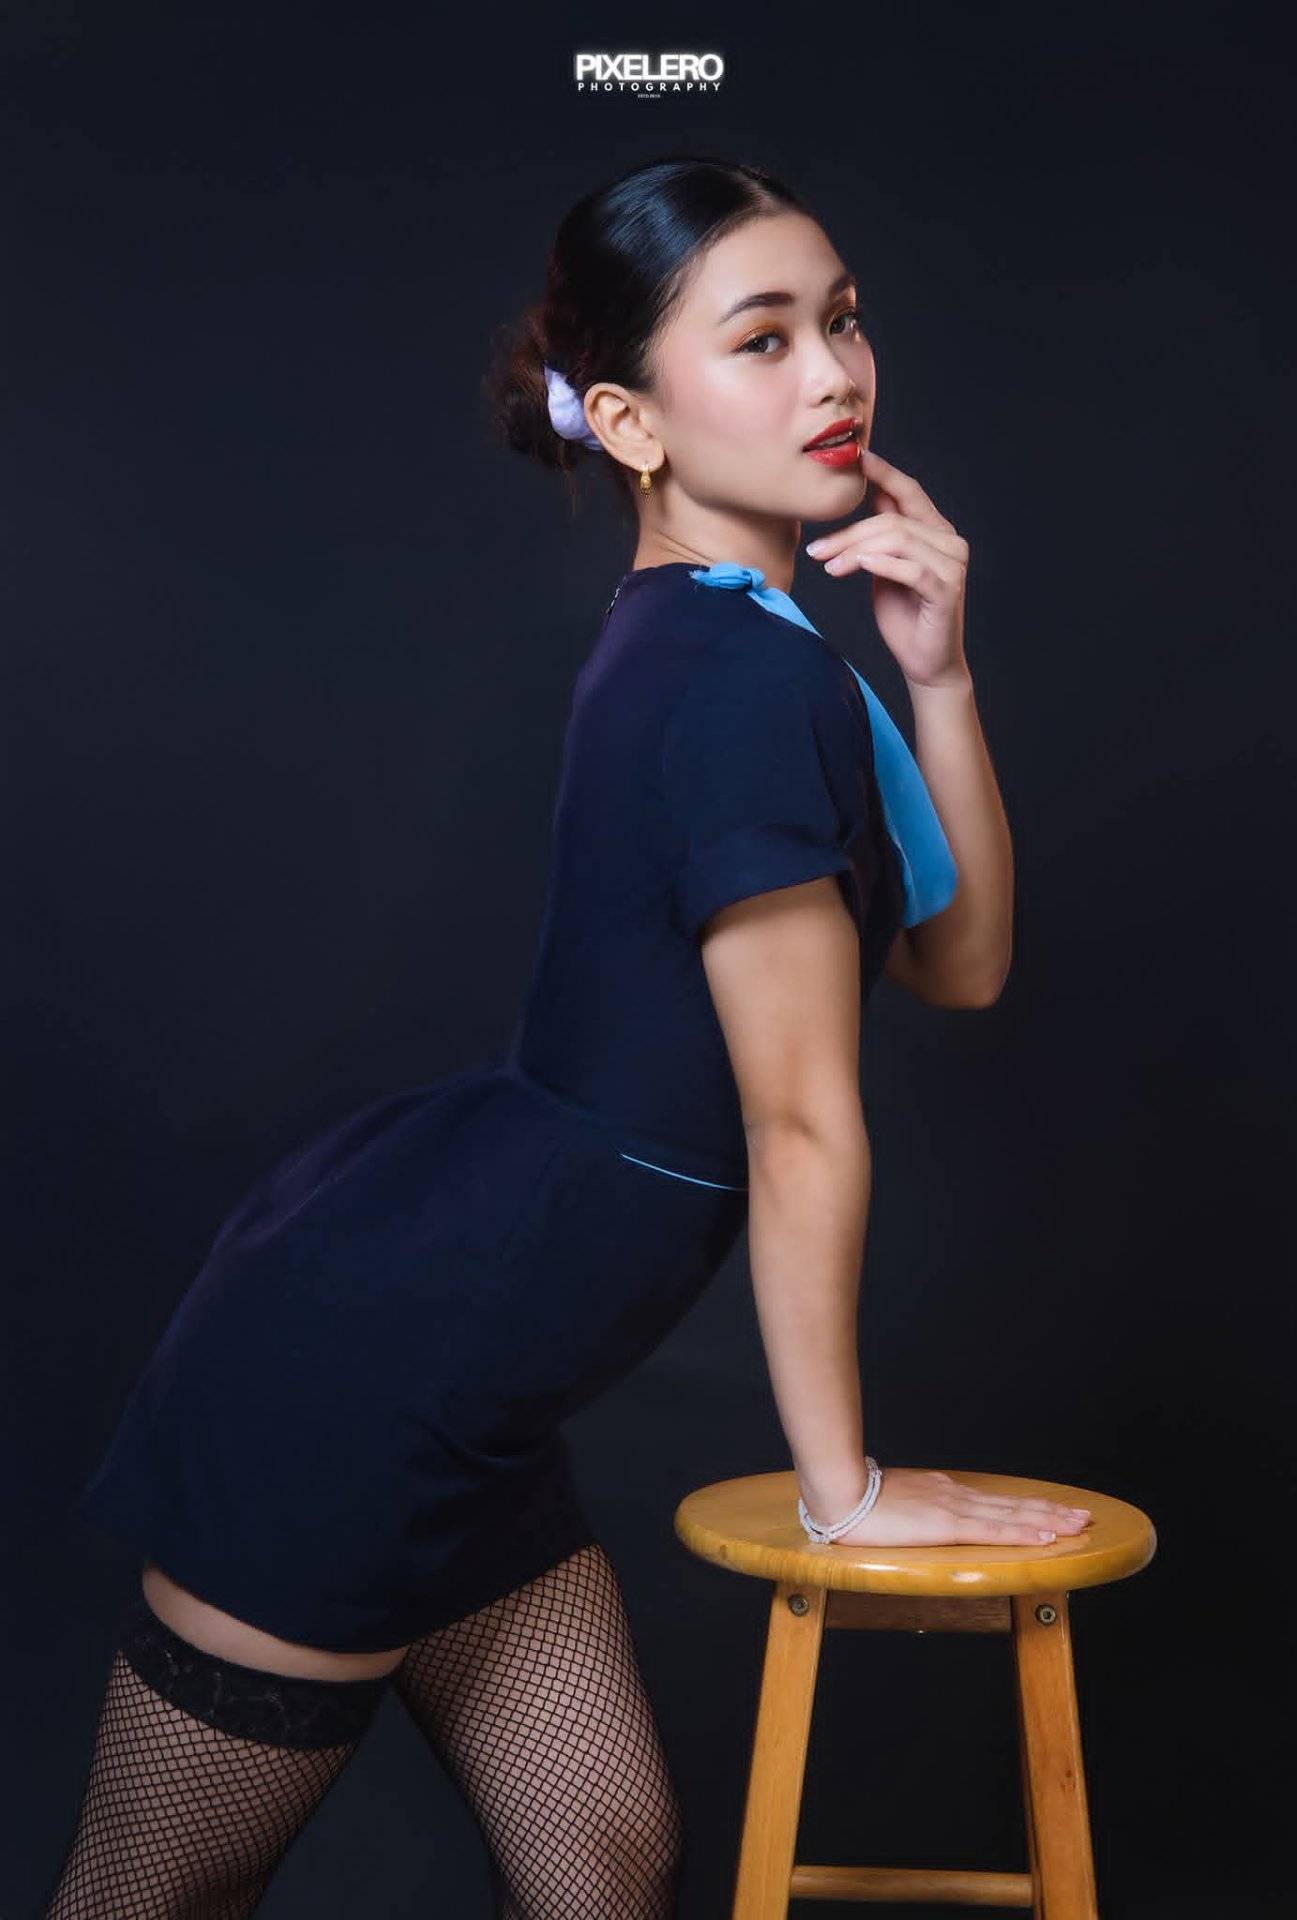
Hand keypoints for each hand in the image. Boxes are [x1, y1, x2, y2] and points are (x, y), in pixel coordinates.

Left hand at [804, 448, 970, 691]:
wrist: (926, 662)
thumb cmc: (904, 615)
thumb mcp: (885, 568)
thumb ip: (881, 537)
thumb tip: (864, 502)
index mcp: (935, 532)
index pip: (908, 492)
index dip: (883, 472)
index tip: (857, 457)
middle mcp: (949, 542)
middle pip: (891, 521)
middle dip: (848, 534)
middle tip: (817, 550)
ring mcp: (952, 565)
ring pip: (897, 540)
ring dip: (856, 551)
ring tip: (830, 567)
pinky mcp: (947, 589)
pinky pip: (911, 568)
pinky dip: (882, 564)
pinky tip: (859, 565)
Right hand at [810, 1467, 1090, 1547]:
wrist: (837, 1489)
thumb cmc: (854, 1500)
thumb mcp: (892, 1505)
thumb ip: (911, 1511)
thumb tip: (918, 1519)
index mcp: (942, 1492)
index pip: (994, 1501)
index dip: (1028, 1506)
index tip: (1055, 1510)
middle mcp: (955, 1495)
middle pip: (1013, 1503)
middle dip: (1051, 1510)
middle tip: (1084, 1515)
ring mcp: (952, 1508)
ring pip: (1012, 1513)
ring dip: (1049, 1519)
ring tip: (1078, 1524)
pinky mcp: (946, 1524)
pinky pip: (994, 1530)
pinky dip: (1024, 1532)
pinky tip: (1046, 1536)